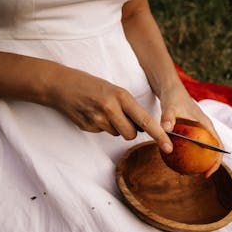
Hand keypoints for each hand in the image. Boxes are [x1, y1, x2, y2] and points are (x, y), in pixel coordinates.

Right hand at [46, 66, 172, 152]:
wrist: (61, 85)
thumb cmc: (93, 87)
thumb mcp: (115, 90)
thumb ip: (129, 108)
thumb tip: (142, 128)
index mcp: (121, 96)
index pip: (145, 120)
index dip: (159, 135)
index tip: (169, 147)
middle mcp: (110, 108)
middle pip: (131, 134)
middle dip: (130, 130)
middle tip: (119, 116)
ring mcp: (98, 119)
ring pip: (117, 134)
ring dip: (114, 127)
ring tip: (103, 111)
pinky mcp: (88, 127)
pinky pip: (103, 132)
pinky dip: (101, 126)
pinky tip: (92, 114)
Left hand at [157, 84, 222, 176]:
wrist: (171, 89)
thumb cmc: (173, 97)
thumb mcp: (170, 107)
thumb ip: (168, 118)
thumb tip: (166, 130)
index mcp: (206, 125)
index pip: (217, 145)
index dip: (216, 161)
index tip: (208, 172)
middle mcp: (205, 128)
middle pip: (213, 150)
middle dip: (210, 164)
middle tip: (200, 175)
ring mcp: (198, 130)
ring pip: (203, 148)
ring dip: (199, 160)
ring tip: (188, 171)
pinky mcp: (191, 131)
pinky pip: (192, 145)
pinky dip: (188, 153)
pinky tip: (176, 160)